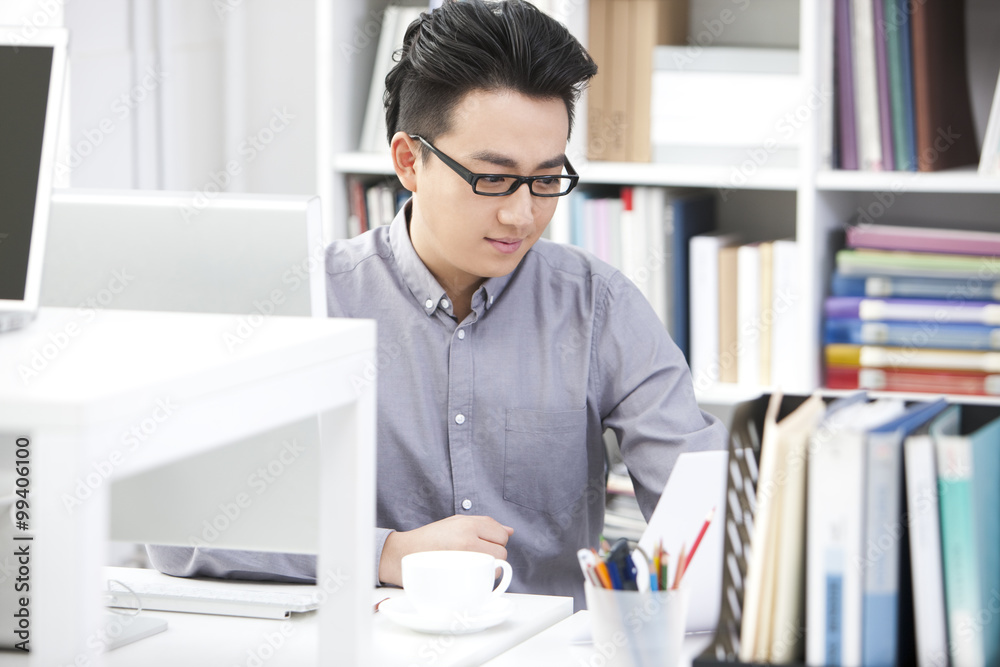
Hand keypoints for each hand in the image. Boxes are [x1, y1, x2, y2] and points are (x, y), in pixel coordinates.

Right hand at [378, 515, 513, 586]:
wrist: (404, 554)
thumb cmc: (430, 538)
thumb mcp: (456, 522)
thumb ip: (484, 524)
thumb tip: (509, 531)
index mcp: (467, 525)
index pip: (500, 534)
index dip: (495, 539)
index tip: (484, 542)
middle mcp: (468, 541)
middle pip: (501, 551)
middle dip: (493, 554)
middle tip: (475, 554)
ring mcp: (464, 560)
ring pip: (496, 568)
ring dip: (489, 567)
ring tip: (470, 564)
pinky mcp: (459, 578)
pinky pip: (484, 580)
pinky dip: (481, 578)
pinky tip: (467, 574)